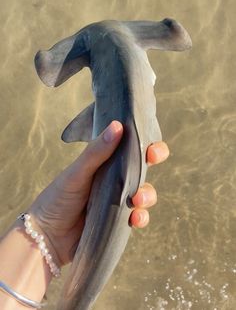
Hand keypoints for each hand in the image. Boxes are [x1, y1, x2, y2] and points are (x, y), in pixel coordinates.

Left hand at [29, 121, 168, 266]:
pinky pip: (138, 217)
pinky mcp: (119, 222)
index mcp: (105, 162)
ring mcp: (118, 200)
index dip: (145, 142)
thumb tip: (118, 126)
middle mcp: (115, 179)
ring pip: (144, 192)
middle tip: (153, 157)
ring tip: (137, 199)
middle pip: (143, 165)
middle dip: (154, 159)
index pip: (129, 146)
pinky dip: (141, 217)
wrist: (46, 237)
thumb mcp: (76, 173)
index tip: (149, 143)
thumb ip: (96, 152)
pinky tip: (135, 218)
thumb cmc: (58, 199)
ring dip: (147, 194)